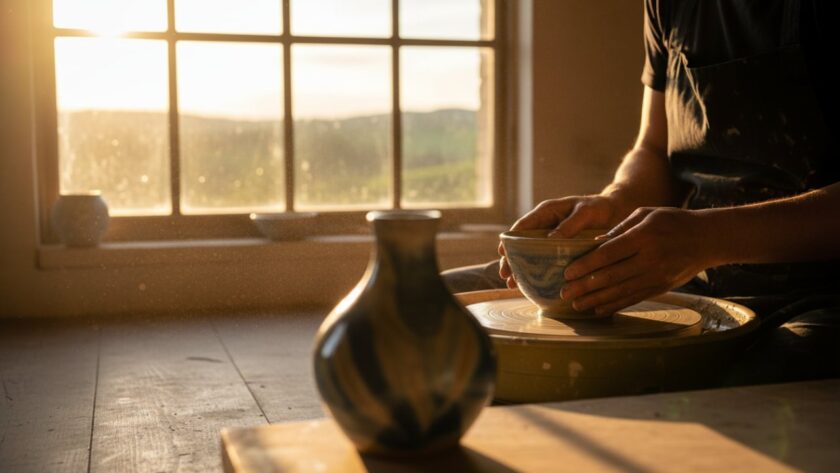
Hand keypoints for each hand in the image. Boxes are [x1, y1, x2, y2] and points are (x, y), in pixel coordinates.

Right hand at [498, 195, 623, 287]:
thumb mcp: (586, 212)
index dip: (510, 240)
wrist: (616, 212)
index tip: (503, 253)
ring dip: (520, 269)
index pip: (522, 227)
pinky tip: (532, 287)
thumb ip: (570, 224)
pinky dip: (536, 273)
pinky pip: (544, 262)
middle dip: (511, 260)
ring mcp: (551, 240)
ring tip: (513, 285)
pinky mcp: (559, 251)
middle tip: (507, 276)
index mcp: (546, 212)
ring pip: (529, 255)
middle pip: (520, 244)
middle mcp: (545, 226)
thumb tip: (551, 239)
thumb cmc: (600, 207)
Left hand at [559, 207, 717, 314]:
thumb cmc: (674, 221)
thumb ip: (620, 228)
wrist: (708, 239)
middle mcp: (649, 259)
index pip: (609, 254)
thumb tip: (596, 244)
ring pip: (620, 291)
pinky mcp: (661, 287)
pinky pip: (633, 298)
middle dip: (584, 286)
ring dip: (595, 300)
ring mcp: (656, 276)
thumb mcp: (647, 214)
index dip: (586, 265)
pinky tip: (598, 309)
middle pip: (611, 276)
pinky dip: (614, 305)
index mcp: (643, 237)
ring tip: (576, 305)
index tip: (567, 273)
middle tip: (564, 293)